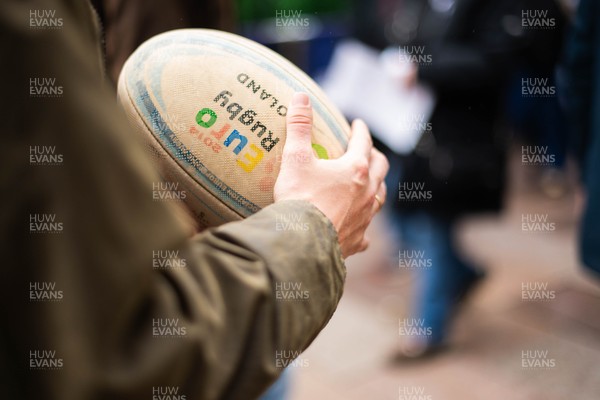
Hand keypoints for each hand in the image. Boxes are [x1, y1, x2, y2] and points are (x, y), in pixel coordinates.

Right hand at [274, 93, 388, 257]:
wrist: (302, 241)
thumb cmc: (299, 197)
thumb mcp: (296, 158)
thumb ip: (299, 126)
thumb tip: (300, 97)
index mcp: (355, 169)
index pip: (363, 142)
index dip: (360, 131)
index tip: (358, 125)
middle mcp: (367, 192)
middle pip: (380, 168)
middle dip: (374, 156)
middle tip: (367, 151)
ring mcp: (365, 218)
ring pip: (379, 198)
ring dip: (376, 187)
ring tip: (370, 183)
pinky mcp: (357, 240)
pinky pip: (367, 232)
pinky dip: (365, 225)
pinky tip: (361, 228)